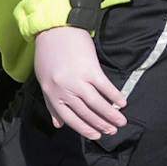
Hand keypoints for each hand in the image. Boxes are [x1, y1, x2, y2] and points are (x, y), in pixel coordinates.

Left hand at [33, 25, 124, 139]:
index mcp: (53, 94)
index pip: (70, 118)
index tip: (96, 136)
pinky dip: (114, 96)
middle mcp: (65, 89)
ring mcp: (78, 79)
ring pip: (97, 103)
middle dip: (101, 124)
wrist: (55, 29)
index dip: (85, 129)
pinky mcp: (90, 68)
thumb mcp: (44, 81)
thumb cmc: (48, 55)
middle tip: (112, 132)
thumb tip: (59, 125)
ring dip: (111, 115)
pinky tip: (122, 103)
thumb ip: (52, 104)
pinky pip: (104, 87)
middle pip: (86, 112)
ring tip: (121, 122)